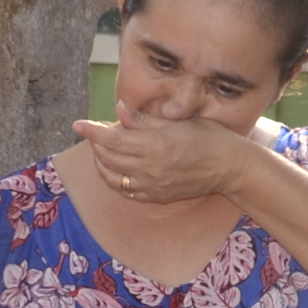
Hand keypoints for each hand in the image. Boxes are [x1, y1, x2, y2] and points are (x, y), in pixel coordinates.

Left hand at [72, 112, 256, 207]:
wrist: (230, 167)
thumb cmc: (208, 137)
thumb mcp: (178, 121)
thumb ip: (145, 119)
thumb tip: (119, 110)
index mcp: (156, 146)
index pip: (112, 140)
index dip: (92, 132)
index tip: (78, 124)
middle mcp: (151, 169)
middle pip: (108, 159)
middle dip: (96, 145)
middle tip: (97, 132)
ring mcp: (153, 186)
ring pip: (113, 177)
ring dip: (102, 163)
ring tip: (104, 150)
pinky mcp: (158, 197)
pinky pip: (127, 191)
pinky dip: (115, 179)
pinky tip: (117, 168)